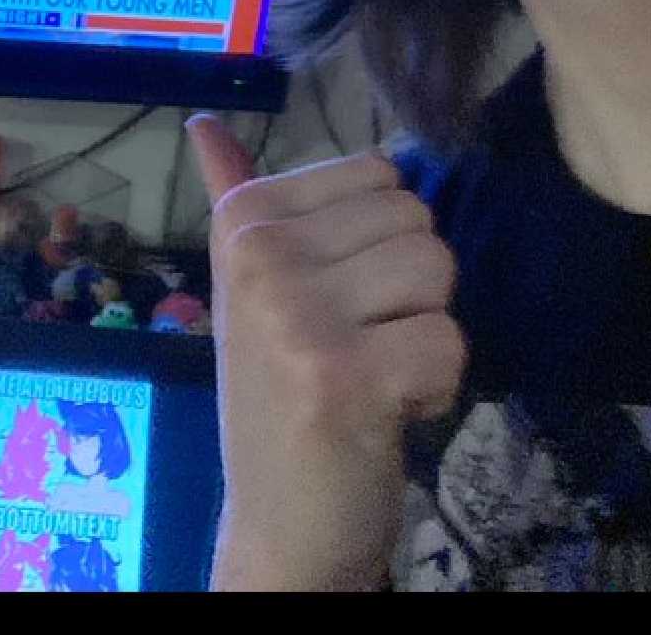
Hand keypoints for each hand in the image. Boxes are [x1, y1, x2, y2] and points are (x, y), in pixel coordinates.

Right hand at [187, 115, 466, 592]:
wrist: (279, 525)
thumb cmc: (277, 394)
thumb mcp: (249, 289)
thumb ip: (237, 199)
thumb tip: (202, 124)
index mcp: (243, 220)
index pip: (380, 173)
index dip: (380, 243)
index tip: (334, 301)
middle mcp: (260, 254)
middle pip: (415, 218)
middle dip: (410, 289)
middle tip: (357, 345)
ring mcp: (296, 314)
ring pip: (436, 269)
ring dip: (425, 333)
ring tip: (375, 373)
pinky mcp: (344, 376)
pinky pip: (448, 339)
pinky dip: (438, 386)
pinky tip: (389, 412)